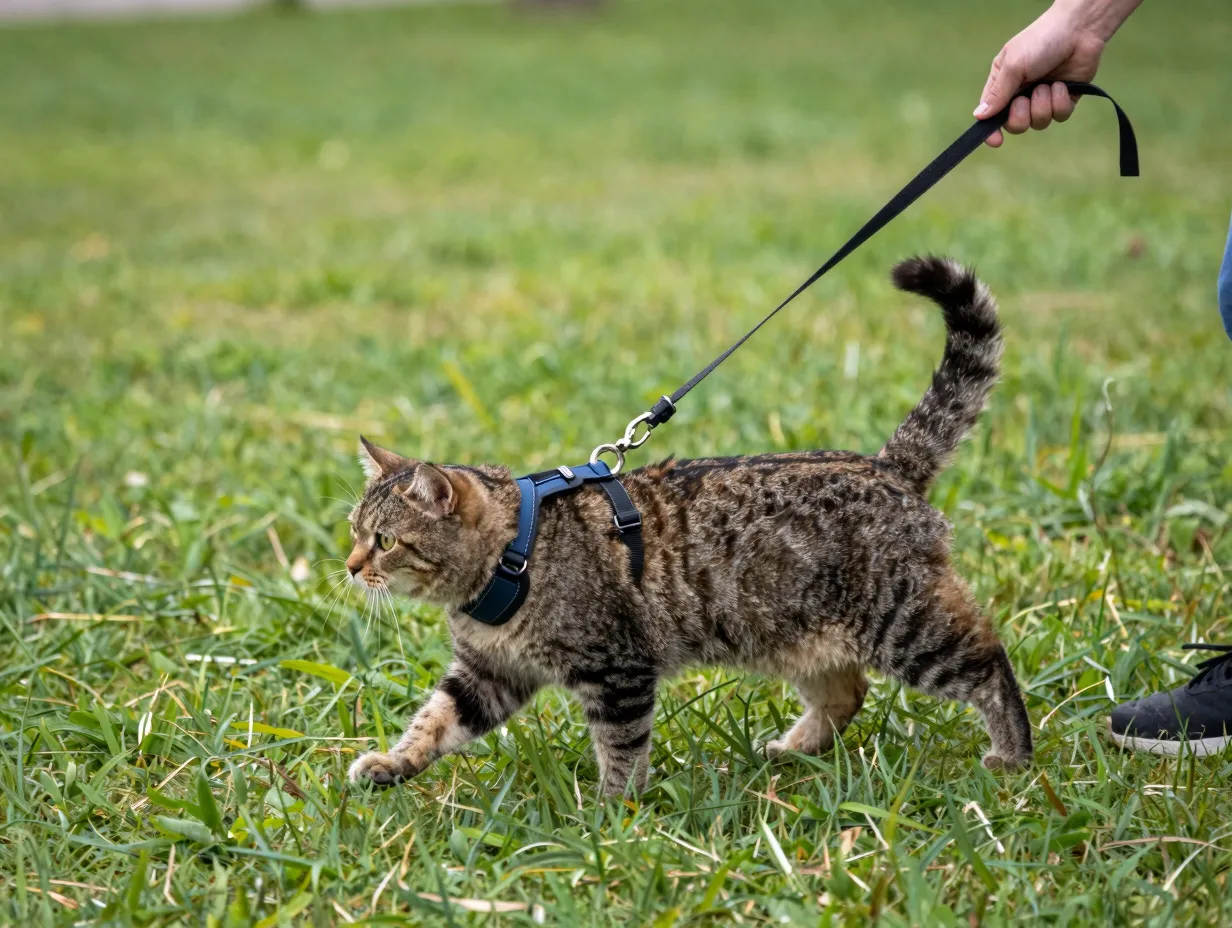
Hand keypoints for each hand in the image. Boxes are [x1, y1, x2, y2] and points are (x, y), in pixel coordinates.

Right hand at [975, 0, 1136, 147]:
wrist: (1078, 31)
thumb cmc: (1040, 41)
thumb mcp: (1013, 65)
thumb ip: (997, 94)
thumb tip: (978, 116)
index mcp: (1003, 84)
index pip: (991, 115)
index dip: (991, 131)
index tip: (996, 141)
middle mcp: (1021, 94)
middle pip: (1015, 125)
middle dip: (1022, 115)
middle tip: (1026, 98)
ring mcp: (1043, 99)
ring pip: (1039, 123)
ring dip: (1044, 104)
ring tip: (1049, 84)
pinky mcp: (1064, 100)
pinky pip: (1060, 116)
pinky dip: (1061, 101)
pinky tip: (1062, 84)